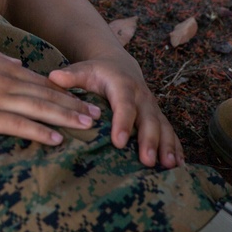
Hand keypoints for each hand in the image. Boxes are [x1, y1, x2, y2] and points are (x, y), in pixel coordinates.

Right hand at [0, 43, 101, 145]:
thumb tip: (16, 61)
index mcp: (3, 68)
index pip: (41, 81)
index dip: (64, 91)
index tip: (83, 98)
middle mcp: (6, 82)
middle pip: (47, 95)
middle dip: (74, 106)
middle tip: (97, 115)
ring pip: (40, 109)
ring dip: (66, 118)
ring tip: (87, 126)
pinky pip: (19, 125)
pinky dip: (40, 131)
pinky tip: (57, 138)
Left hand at [47, 56, 183, 168]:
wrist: (119, 65)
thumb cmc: (96, 72)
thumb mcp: (83, 70)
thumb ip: (70, 76)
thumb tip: (53, 77)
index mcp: (122, 86)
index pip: (124, 105)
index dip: (122, 123)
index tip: (118, 142)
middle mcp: (142, 97)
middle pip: (148, 119)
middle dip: (150, 141)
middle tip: (147, 161)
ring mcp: (152, 108)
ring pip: (163, 127)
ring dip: (167, 147)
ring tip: (168, 166)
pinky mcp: (158, 117)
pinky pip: (170, 132)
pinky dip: (175, 148)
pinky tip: (178, 165)